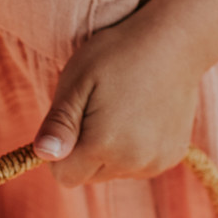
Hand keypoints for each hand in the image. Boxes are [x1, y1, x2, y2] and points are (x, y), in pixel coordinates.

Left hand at [34, 12, 201, 186]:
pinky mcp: (172, 156)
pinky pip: (139, 165)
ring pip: (114, 171)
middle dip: (85, 151)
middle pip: (89, 176)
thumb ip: (58, 123)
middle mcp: (133, 162)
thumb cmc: (118, 54)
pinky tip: (143, 115)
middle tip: (99, 108)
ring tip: (123, 108)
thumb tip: (42, 155)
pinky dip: (134, 147)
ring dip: (111, 150)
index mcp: (104, 145)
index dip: (60, 151)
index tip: (72, 119)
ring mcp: (157, 162)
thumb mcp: (77, 80)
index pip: (64, 176)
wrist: (175, 41)